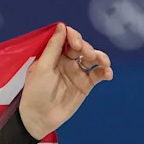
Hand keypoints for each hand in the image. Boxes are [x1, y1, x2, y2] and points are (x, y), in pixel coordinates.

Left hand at [18, 24, 112, 140]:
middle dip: (87, 47)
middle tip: (87, 54)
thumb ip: (53, 47)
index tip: (76, 43)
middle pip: (82, 46)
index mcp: (53, 56)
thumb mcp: (42, 68)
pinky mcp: (85, 85)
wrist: (39, 118)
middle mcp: (66, 62)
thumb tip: (62, 25)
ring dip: (100, 56)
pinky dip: (106, 71)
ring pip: (94, 58)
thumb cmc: (35, 93)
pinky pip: (99, 74)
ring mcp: (77, 73)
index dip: (74, 36)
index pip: (67, 38)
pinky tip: (107, 73)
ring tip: (101, 61)